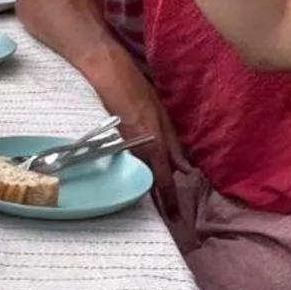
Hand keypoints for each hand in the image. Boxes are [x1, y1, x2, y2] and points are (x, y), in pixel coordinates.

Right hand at [112, 66, 187, 219]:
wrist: (104, 70)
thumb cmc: (135, 87)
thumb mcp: (161, 112)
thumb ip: (173, 142)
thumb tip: (185, 168)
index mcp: (153, 143)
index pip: (165, 180)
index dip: (170, 201)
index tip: (175, 219)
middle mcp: (138, 150)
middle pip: (149, 182)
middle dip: (158, 197)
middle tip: (166, 213)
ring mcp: (121, 148)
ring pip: (137, 173)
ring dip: (145, 185)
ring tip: (151, 197)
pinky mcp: (109, 144)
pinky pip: (124, 163)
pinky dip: (132, 169)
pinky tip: (133, 172)